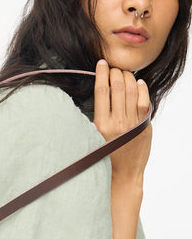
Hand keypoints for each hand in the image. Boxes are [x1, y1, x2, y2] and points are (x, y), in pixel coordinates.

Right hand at [93, 59, 151, 184]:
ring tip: (124, 73)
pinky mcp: (145, 125)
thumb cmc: (105, 158)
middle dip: (115, 73)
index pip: (101, 91)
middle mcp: (118, 123)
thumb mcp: (94, 138)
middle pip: (118, 87)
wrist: (123, 174)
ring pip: (132, 90)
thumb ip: (97, 117)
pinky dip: (142, 89)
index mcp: (101, 125)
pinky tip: (138, 83)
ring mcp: (133, 123)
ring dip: (128, 77)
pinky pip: (145, 101)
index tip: (101, 63)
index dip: (101, 74)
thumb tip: (98, 95)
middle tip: (113, 68)